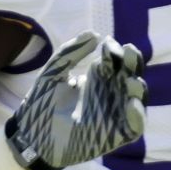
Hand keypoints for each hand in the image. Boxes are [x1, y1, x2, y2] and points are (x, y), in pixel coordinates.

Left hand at [5, 31, 146, 169]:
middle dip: (133, 62)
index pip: (115, 59)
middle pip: (131, 73)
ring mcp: (115, 112)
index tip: (107, 44)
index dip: (115, 50)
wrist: (32, 136)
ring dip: (138, 87)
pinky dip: (137, 115)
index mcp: (97, 77)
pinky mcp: (117, 134)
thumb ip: (70, 53)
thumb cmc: (41, 103)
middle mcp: (110, 92)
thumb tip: (94, 33)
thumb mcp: (53, 73)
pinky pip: (135, 125)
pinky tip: (132, 103)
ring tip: (129, 80)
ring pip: (137, 96)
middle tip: (128, 53)